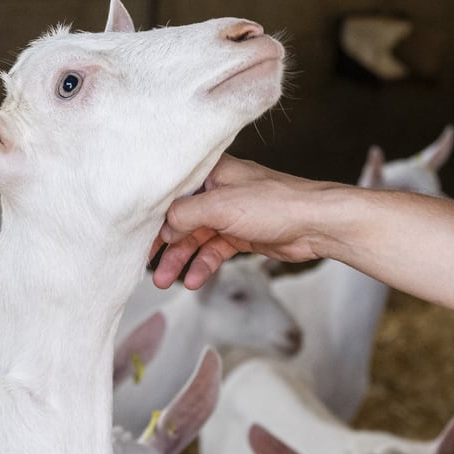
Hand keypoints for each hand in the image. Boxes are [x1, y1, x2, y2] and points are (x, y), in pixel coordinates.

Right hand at [150, 156, 339, 288]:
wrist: (316, 224)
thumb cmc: (276, 203)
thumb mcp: (221, 205)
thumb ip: (186, 214)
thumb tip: (163, 227)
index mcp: (211, 172)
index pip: (172, 191)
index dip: (153, 214)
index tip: (137, 235)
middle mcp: (218, 190)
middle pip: (180, 217)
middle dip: (164, 242)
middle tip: (147, 265)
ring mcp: (230, 214)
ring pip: (196, 237)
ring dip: (181, 258)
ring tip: (165, 281)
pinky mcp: (241, 234)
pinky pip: (214, 250)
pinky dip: (203, 264)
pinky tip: (195, 280)